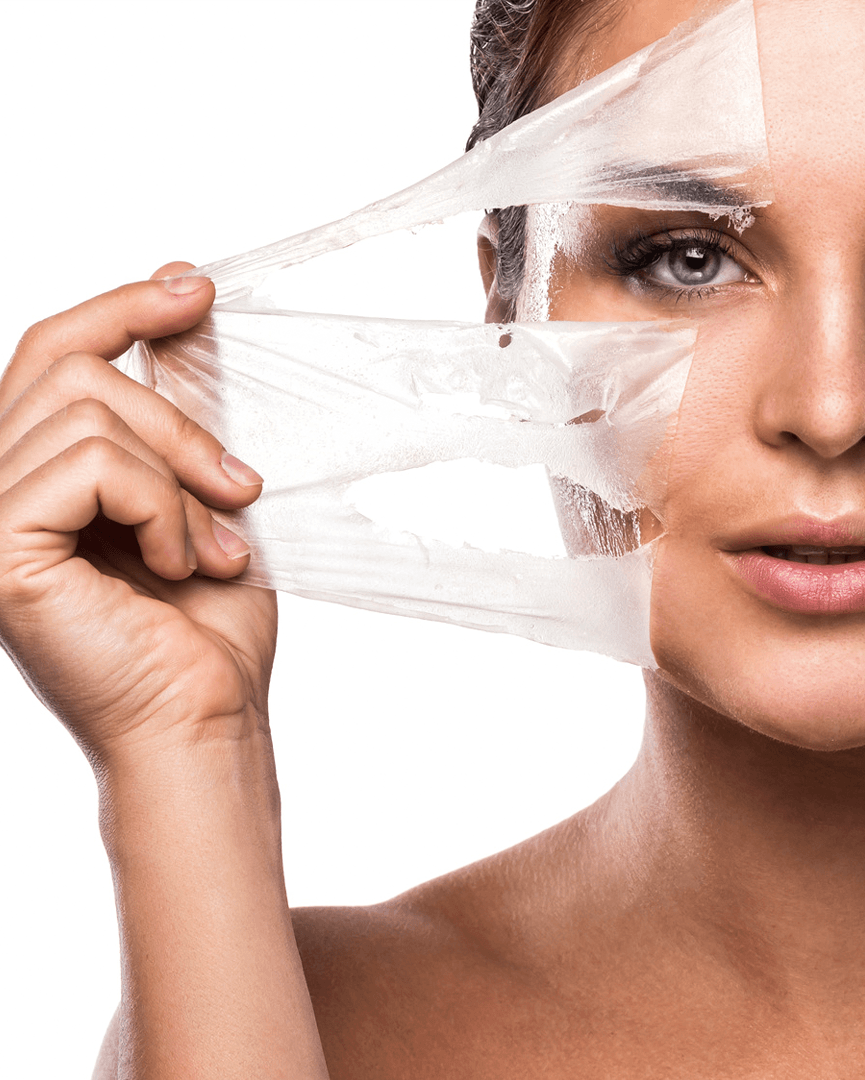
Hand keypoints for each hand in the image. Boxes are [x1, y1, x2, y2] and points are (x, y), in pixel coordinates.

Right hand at [0, 263, 277, 769]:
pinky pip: (94, 465)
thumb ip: (181, 404)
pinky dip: (163, 509)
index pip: (52, 349)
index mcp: (33, 470)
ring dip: (183, 478)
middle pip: (73, 366)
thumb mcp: (202, 490)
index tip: (198, 287)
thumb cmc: (206, 625)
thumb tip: (190, 307)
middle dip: (180, 419)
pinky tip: (181, 565)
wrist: (206, 714)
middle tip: (245, 487)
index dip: (122, 304)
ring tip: (216, 549)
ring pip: (91, 410)